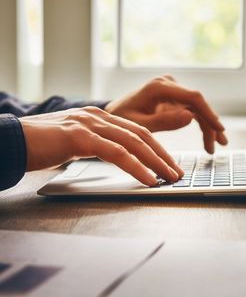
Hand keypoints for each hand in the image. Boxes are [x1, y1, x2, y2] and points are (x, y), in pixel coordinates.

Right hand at [19, 107, 183, 185]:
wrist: (10, 139)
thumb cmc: (41, 144)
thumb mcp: (75, 141)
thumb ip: (96, 145)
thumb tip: (116, 158)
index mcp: (99, 117)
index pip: (137, 131)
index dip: (157, 148)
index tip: (169, 163)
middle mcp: (98, 117)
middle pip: (142, 135)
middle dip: (163, 156)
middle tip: (177, 172)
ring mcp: (90, 124)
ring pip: (134, 143)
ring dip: (156, 162)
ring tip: (170, 177)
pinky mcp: (80, 137)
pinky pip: (116, 153)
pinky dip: (136, 167)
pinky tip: (149, 179)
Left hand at [105, 75, 227, 153]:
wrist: (114, 114)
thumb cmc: (122, 120)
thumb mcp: (139, 125)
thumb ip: (163, 122)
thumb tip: (190, 117)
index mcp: (159, 87)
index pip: (193, 97)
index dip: (209, 113)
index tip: (219, 129)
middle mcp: (168, 85)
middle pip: (198, 104)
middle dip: (210, 124)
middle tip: (220, 144)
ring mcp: (172, 90)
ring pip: (197, 108)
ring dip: (207, 126)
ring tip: (215, 146)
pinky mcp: (173, 98)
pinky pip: (191, 111)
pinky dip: (200, 124)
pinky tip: (207, 138)